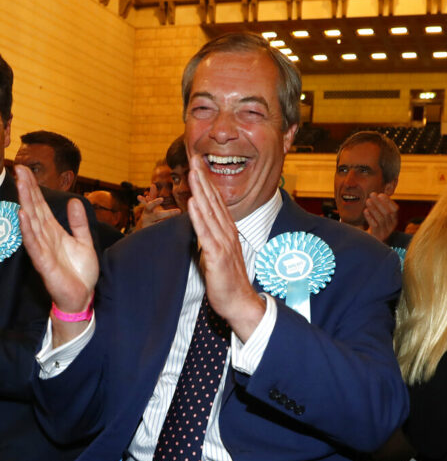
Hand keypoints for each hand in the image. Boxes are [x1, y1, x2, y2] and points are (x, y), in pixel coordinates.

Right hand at [16, 165, 98, 344]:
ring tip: (20, 185)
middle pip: (34, 209)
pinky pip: (34, 244)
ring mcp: (43, 249)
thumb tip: (74, 201)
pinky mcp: (44, 262)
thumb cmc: (80, 270)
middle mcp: (45, 237)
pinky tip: (23, 216)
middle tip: (18, 169)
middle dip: (27, 189)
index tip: (25, 170)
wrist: (82, 295)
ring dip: (25, 204)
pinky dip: (28, 230)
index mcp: (54, 231)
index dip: (34, 188)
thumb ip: (79, 222)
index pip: (41, 206)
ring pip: (32, 223)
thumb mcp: (84, 241)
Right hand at [134, 184, 179, 229]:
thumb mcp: (150, 206)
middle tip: (179, 211)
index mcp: (147, 210)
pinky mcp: (155, 233)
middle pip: (158, 216)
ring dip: (169, 222)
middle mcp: (148, 219)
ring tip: (179, 218)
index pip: (150, 205)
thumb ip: (152, 196)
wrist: (143, 230)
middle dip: (169, 213)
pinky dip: (169, 231)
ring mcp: (151, 227)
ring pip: (161, 225)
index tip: (161, 199)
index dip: (155, 202)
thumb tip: (153, 185)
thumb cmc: (149, 214)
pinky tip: (176, 230)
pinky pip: (164, 232)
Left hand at [187, 155, 264, 341]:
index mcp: (227, 232)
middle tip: (195, 158)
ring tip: (193, 172)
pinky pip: (206, 234)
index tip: (198, 165)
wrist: (239, 302)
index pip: (216, 202)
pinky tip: (193, 203)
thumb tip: (201, 225)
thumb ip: (212, 237)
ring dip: (201, 191)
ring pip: (210, 212)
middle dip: (203, 179)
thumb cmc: (228, 280)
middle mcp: (227, 233)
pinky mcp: (217, 257)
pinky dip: (199, 217)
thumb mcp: (219, 253)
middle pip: (213, 201)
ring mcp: (223, 244)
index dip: (206, 182)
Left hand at [364, 192, 398, 242]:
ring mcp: (385, 232)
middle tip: (372, 194)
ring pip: (380, 218)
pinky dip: (370, 217)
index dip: (388, 201)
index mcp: (394, 220)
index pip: (395, 209)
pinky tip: (365, 211)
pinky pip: (374, 225)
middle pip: (387, 213)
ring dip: (374, 208)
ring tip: (368, 201)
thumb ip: (382, 207)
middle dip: (379, 202)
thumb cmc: (376, 225)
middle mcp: (391, 226)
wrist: (372, 242)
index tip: (380, 194)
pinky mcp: (377, 236)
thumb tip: (377, 195)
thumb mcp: (381, 216)